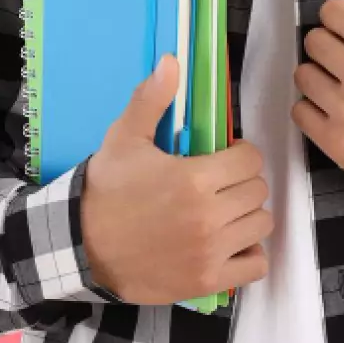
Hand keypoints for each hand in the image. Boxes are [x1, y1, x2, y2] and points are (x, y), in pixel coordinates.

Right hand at [82, 55, 272, 304]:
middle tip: (219, 182)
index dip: (239, 153)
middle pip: (257, 190)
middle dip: (242, 181)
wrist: (82, 245)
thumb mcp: (124, 138)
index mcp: (195, 179)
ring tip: (224, 210)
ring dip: (247, 214)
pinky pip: (255, 265)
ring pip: (261, 224)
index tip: (222, 157)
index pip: (250, 159)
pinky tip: (229, 242)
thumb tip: (171, 61)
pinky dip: (249, 252)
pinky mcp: (207, 282)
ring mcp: (210, 253)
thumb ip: (152, 99)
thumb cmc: (107, 189)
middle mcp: (209, 217)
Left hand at [291, 0, 343, 194]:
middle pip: (313, 41)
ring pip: (303, 74)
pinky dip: (311, 108)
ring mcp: (342, 109)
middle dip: (328, 43)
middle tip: (342, 56)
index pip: (331, 11)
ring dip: (318, 75)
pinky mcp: (333, 141)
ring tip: (336, 83)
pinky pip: (299, 111)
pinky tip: (330, 108)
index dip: (339, 16)